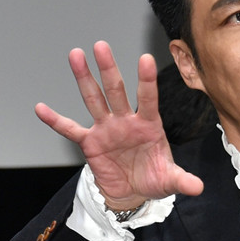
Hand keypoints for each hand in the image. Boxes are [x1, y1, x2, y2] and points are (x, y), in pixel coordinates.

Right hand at [35, 42, 203, 208]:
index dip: (146, 80)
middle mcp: (126, 121)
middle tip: (101, 46)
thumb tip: (198, 187)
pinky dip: (55, 121)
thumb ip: (183, 181)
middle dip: (108, 69)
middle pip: (116, 91)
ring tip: (76, 55)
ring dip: (85, 79)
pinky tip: (41, 109)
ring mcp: (107, 129)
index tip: (146, 59)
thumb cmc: (153, 180)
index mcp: (148, 125)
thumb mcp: (170, 180)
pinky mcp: (91, 142)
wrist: (133, 194)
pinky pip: (70, 130)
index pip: (148, 99)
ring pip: (94, 100)